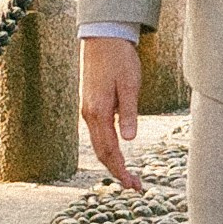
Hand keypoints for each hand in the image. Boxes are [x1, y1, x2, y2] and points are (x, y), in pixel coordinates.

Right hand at [80, 33, 143, 188]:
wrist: (103, 37)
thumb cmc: (120, 59)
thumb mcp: (130, 85)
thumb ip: (129, 113)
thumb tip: (129, 139)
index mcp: (98, 112)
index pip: (109, 150)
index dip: (120, 170)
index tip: (132, 185)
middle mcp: (89, 114)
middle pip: (101, 152)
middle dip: (116, 171)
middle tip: (134, 186)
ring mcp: (88, 109)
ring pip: (98, 143)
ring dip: (112, 160)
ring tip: (128, 174)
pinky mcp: (90, 103)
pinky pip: (97, 132)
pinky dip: (107, 147)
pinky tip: (117, 151)